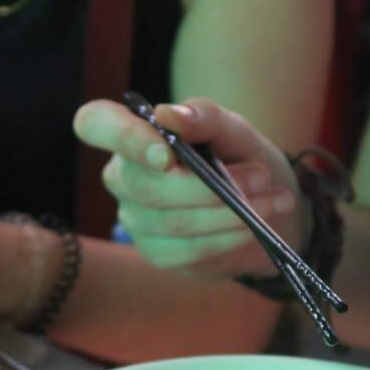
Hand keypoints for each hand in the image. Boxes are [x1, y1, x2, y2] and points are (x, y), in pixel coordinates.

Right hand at [74, 97, 308, 279]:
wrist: (266, 206)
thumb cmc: (239, 157)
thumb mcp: (233, 129)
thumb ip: (205, 117)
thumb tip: (169, 115)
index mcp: (132, 136)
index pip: (95, 124)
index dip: (123, 137)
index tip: (168, 154)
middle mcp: (123, 178)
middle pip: (146, 187)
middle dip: (209, 186)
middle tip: (261, 177)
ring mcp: (137, 220)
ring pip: (173, 221)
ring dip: (230, 213)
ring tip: (273, 201)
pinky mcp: (159, 253)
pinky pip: (187, 250)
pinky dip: (227, 238)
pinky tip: (253, 227)